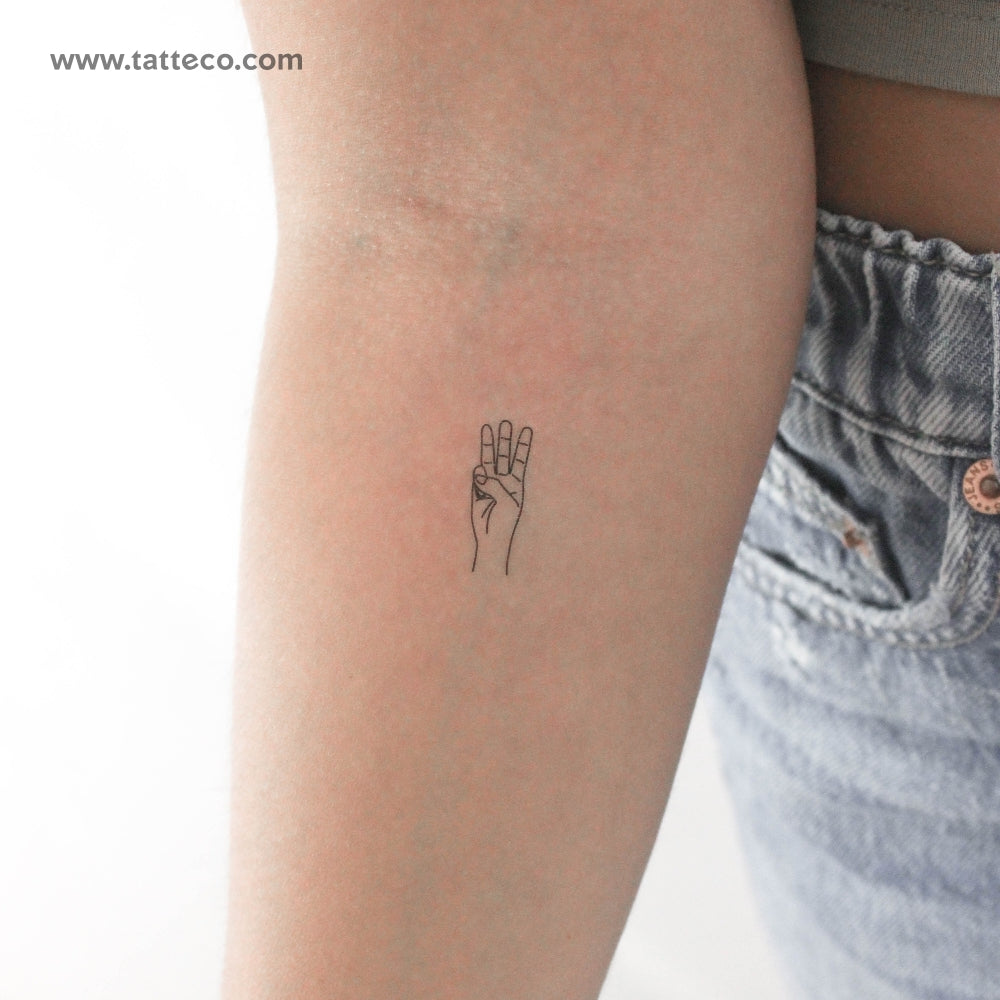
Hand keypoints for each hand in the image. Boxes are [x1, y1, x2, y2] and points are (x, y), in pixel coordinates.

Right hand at [471, 420, 531, 573]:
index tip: (527, 429)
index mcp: (516, 483)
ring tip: (487, 428)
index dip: (523, 445)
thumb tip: (479, 470)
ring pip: (488, 460)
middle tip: (506, 422)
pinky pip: (477, 475)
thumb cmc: (504, 521)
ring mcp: (489, 483)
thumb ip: (495, 484)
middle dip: (504, 439)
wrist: (490, 537)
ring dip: (488, 445)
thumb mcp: (508, 502)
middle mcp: (503, 480)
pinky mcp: (476, 488)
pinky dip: (478, 474)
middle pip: (504, 455)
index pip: (520, 460)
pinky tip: (480, 477)